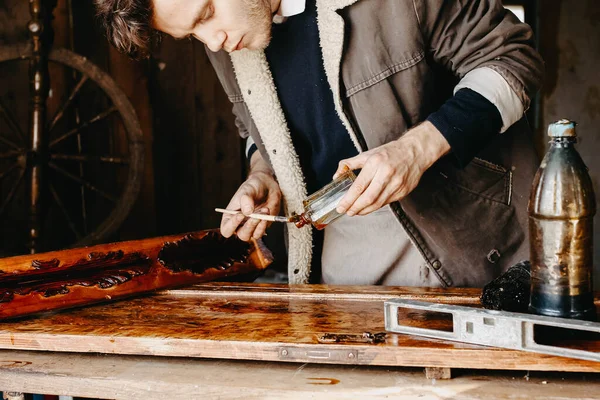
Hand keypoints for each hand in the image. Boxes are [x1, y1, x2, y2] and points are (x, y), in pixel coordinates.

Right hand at [220, 153, 281, 240]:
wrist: (267, 187)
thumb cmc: (253, 187)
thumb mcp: (248, 189)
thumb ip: (246, 199)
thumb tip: (247, 212)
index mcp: (230, 216)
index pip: (226, 229)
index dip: (232, 225)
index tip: (241, 215)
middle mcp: (239, 224)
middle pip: (241, 235)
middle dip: (249, 226)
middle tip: (256, 216)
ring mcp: (251, 227)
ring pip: (252, 235)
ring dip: (259, 224)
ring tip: (265, 209)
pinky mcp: (261, 227)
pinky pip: (261, 232)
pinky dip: (264, 224)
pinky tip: (267, 213)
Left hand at [334, 121, 449, 215]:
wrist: (415, 152)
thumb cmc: (390, 153)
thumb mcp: (368, 154)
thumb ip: (350, 164)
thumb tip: (336, 176)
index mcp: (376, 163)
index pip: (359, 186)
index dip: (348, 199)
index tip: (341, 206)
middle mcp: (386, 174)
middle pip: (368, 198)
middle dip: (355, 208)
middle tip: (346, 212)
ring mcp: (396, 184)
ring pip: (378, 203)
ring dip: (364, 210)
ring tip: (355, 211)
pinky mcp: (403, 191)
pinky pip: (386, 203)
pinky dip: (375, 207)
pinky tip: (368, 207)